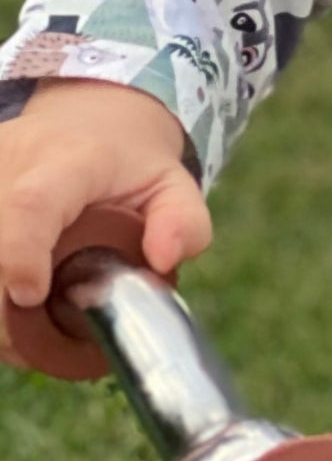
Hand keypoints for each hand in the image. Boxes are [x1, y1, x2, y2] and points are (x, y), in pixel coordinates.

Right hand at [0, 80, 212, 311]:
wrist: (86, 119)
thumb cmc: (129, 163)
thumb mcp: (172, 183)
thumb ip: (184, 222)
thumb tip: (164, 261)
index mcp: (69, 159)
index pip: (32, 204)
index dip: (21, 254)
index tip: (31, 296)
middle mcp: (12, 159)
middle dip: (0, 305)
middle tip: (29, 340)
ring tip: (18, 329)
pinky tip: (5, 307)